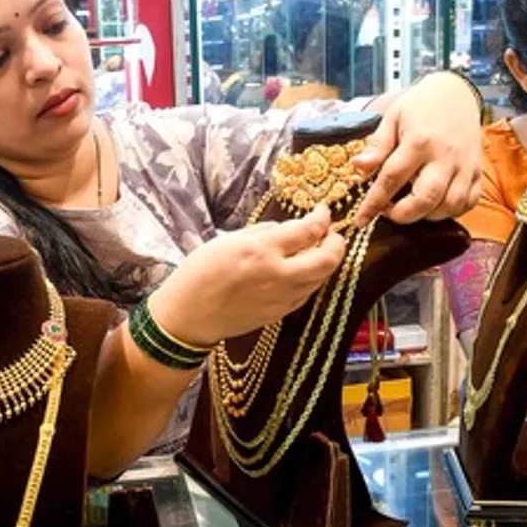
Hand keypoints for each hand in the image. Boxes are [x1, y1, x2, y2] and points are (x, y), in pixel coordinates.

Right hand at [147, 205, 345, 345]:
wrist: (190, 315)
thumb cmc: (201, 272)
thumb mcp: (229, 240)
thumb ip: (265, 232)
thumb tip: (292, 229)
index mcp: (261, 250)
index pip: (308, 230)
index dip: (322, 217)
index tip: (322, 211)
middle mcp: (278, 275)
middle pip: (328, 259)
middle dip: (337, 243)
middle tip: (330, 233)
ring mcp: (282, 297)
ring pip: (322, 278)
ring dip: (326, 261)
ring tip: (317, 250)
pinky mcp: (281, 313)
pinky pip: (307, 292)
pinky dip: (312, 278)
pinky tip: (302, 270)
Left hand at [352, 72, 482, 225]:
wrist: (456, 92)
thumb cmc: (420, 105)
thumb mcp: (393, 118)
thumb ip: (378, 146)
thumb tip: (358, 167)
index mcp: (419, 142)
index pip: (392, 179)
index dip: (374, 203)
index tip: (361, 220)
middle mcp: (445, 157)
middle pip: (425, 199)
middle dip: (403, 215)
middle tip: (388, 211)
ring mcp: (465, 166)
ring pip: (449, 206)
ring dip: (427, 215)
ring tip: (412, 206)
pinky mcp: (477, 171)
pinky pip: (468, 202)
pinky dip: (451, 211)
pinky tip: (436, 204)